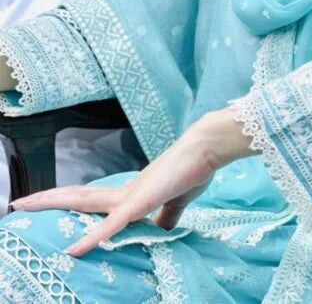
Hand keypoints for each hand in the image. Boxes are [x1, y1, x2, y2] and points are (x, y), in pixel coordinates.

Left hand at [10, 106, 253, 256]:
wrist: (205, 148)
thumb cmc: (193, 169)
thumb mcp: (177, 200)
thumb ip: (166, 215)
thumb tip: (161, 229)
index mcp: (130, 194)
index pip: (90, 198)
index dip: (66, 200)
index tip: (44, 202)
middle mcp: (122, 192)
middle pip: (76, 196)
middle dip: (46, 200)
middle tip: (17, 204)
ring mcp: (129, 196)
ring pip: (82, 201)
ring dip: (52, 204)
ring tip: (24, 206)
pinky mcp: (140, 203)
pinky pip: (111, 225)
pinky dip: (92, 238)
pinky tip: (75, 251)